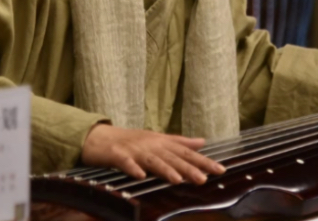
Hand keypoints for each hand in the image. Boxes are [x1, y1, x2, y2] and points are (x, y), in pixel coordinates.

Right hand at [80, 123, 224, 184]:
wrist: (97, 137)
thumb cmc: (129, 141)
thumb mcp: (156, 139)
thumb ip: (180, 142)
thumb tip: (202, 142)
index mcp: (160, 142)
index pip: (185, 152)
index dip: (202, 160)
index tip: (220, 170)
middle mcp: (149, 145)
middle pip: (171, 157)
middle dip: (188, 167)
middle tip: (203, 178)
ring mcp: (133, 150)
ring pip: (151, 160)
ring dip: (164, 169)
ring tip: (177, 180)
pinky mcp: (116, 155)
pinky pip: (125, 162)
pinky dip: (132, 168)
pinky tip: (140, 175)